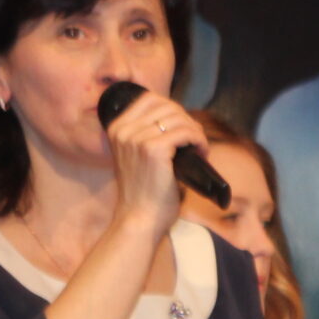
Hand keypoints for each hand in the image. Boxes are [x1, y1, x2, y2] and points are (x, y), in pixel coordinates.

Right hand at [102, 86, 202, 232]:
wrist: (139, 219)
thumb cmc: (143, 193)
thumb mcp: (137, 156)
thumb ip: (147, 135)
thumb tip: (177, 119)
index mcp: (116, 128)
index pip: (149, 99)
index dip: (173, 109)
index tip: (184, 127)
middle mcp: (124, 130)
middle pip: (166, 106)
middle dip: (187, 120)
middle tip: (196, 140)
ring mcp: (137, 138)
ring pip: (178, 117)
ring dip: (195, 130)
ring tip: (200, 147)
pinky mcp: (154, 149)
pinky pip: (185, 132)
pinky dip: (199, 140)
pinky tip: (202, 152)